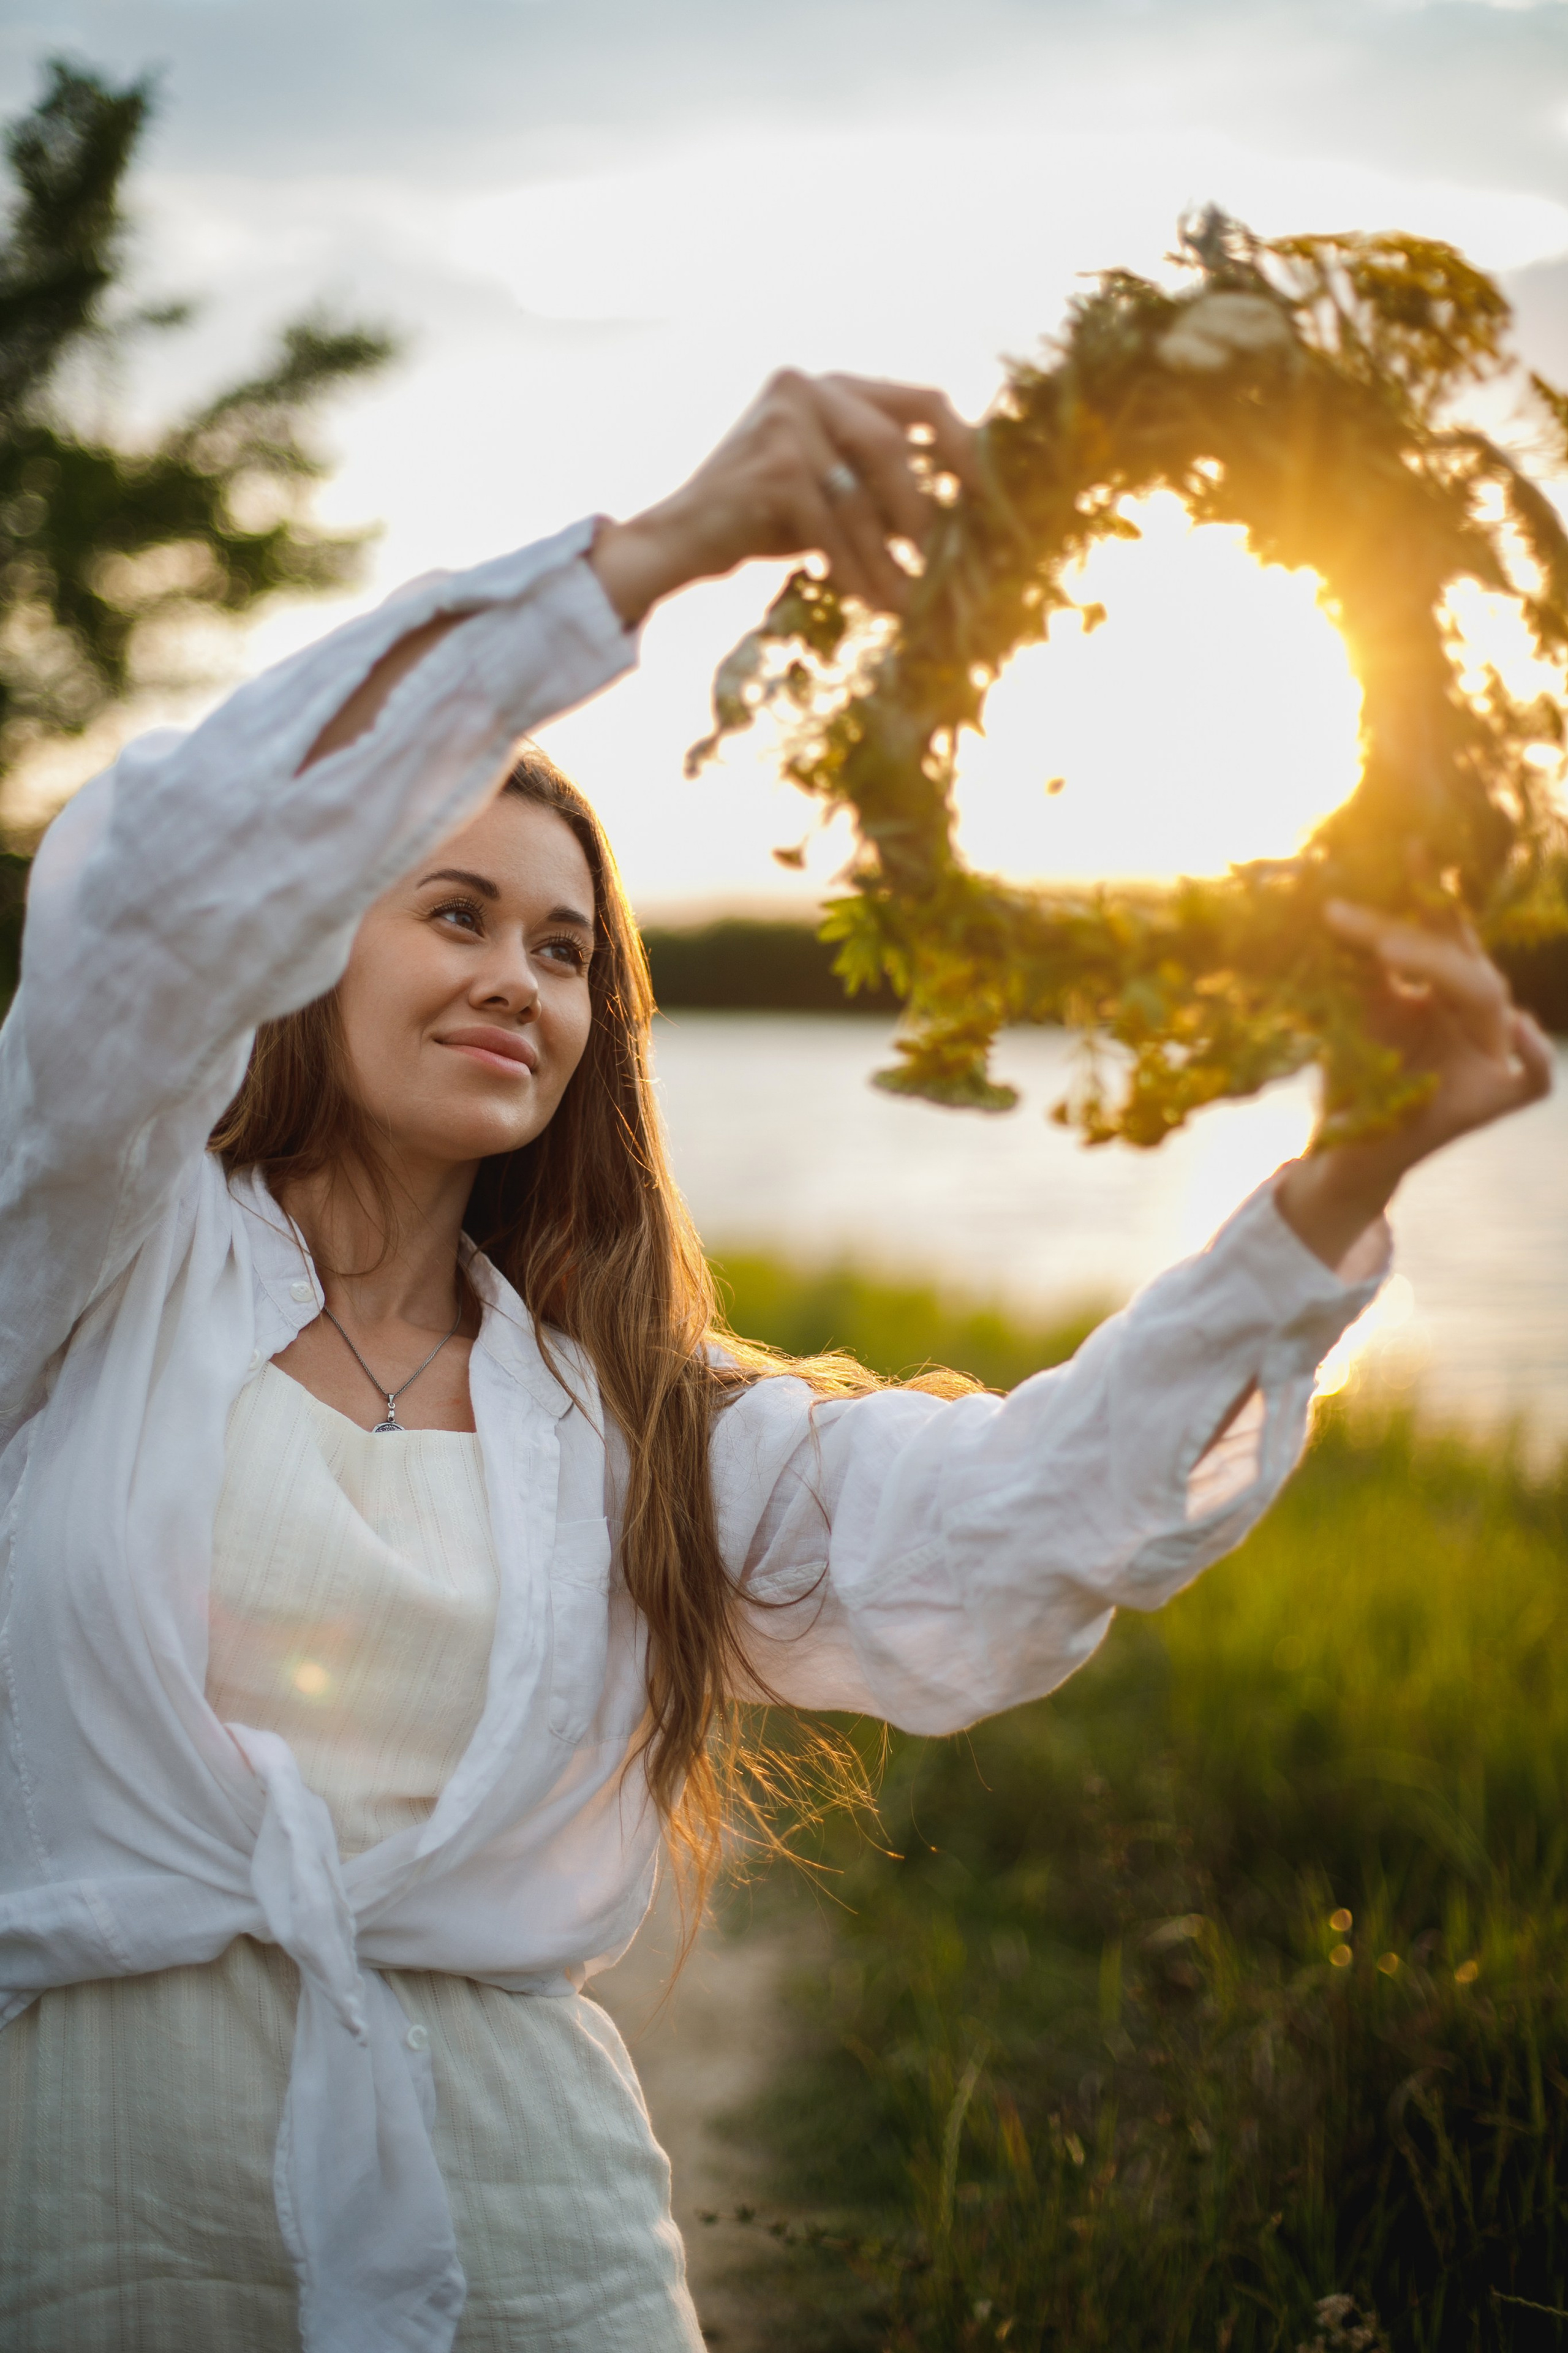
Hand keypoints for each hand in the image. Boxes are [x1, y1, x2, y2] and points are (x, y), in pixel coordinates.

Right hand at [589, 370, 974, 627]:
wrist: (678, 541)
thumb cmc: (764, 522)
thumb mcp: (835, 493)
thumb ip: (887, 485)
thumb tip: (969, 515)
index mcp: (836, 385)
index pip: (923, 401)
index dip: (968, 449)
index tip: (995, 502)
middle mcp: (809, 386)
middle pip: (894, 441)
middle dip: (925, 510)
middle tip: (950, 566)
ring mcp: (784, 418)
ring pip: (861, 492)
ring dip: (890, 556)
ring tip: (912, 603)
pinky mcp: (769, 463)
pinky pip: (829, 524)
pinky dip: (853, 568)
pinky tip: (869, 602)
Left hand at [1277, 899, 1553, 1269]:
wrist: (1351, 1150)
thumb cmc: (1356, 1074)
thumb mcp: (1352, 1011)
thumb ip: (1358, 964)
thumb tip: (1337, 898)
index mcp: (1446, 983)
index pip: (1442, 929)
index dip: (1428, 890)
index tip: (1407, 847)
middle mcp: (1477, 1011)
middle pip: (1461, 959)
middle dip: (1411, 935)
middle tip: (1357, 923)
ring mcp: (1493, 1054)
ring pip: (1490, 1000)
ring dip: (1445, 971)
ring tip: (1389, 952)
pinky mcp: (1498, 1099)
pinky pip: (1534, 1077)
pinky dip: (1535, 1053)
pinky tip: (1519, 1029)